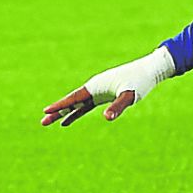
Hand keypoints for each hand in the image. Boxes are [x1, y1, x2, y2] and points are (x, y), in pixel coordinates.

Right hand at [40, 48, 175, 126]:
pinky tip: (68, 120)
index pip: (74, 98)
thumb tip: (106, 117)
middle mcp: (95, 87)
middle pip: (72, 101)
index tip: (46, 111)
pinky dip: (76, 113)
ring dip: (64, 113)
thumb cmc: (140, 81)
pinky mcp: (104, 94)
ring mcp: (98, 90)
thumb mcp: (130, 95)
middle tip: (43, 122)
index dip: (60, 105)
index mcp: (97, 86)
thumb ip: (118, 106)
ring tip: (50, 122)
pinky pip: (86, 105)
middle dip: (57, 111)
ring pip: (77, 104)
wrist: (150, 70)